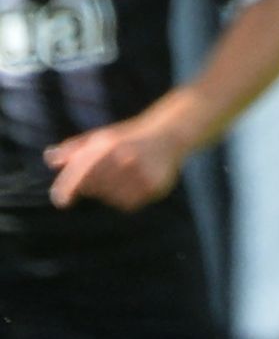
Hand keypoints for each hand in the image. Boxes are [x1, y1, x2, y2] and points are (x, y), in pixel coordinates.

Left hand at [44, 118, 187, 210]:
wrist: (169, 135)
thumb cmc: (129, 138)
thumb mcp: (100, 137)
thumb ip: (74, 149)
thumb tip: (50, 159)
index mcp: (109, 145)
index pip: (82, 171)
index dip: (68, 188)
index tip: (61, 201)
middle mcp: (126, 159)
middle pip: (93, 187)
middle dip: (90, 186)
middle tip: (102, 176)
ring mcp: (142, 174)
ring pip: (110, 198)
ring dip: (108, 193)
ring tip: (120, 178)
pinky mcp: (154, 187)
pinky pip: (128, 204)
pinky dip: (125, 199)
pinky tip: (131, 185)